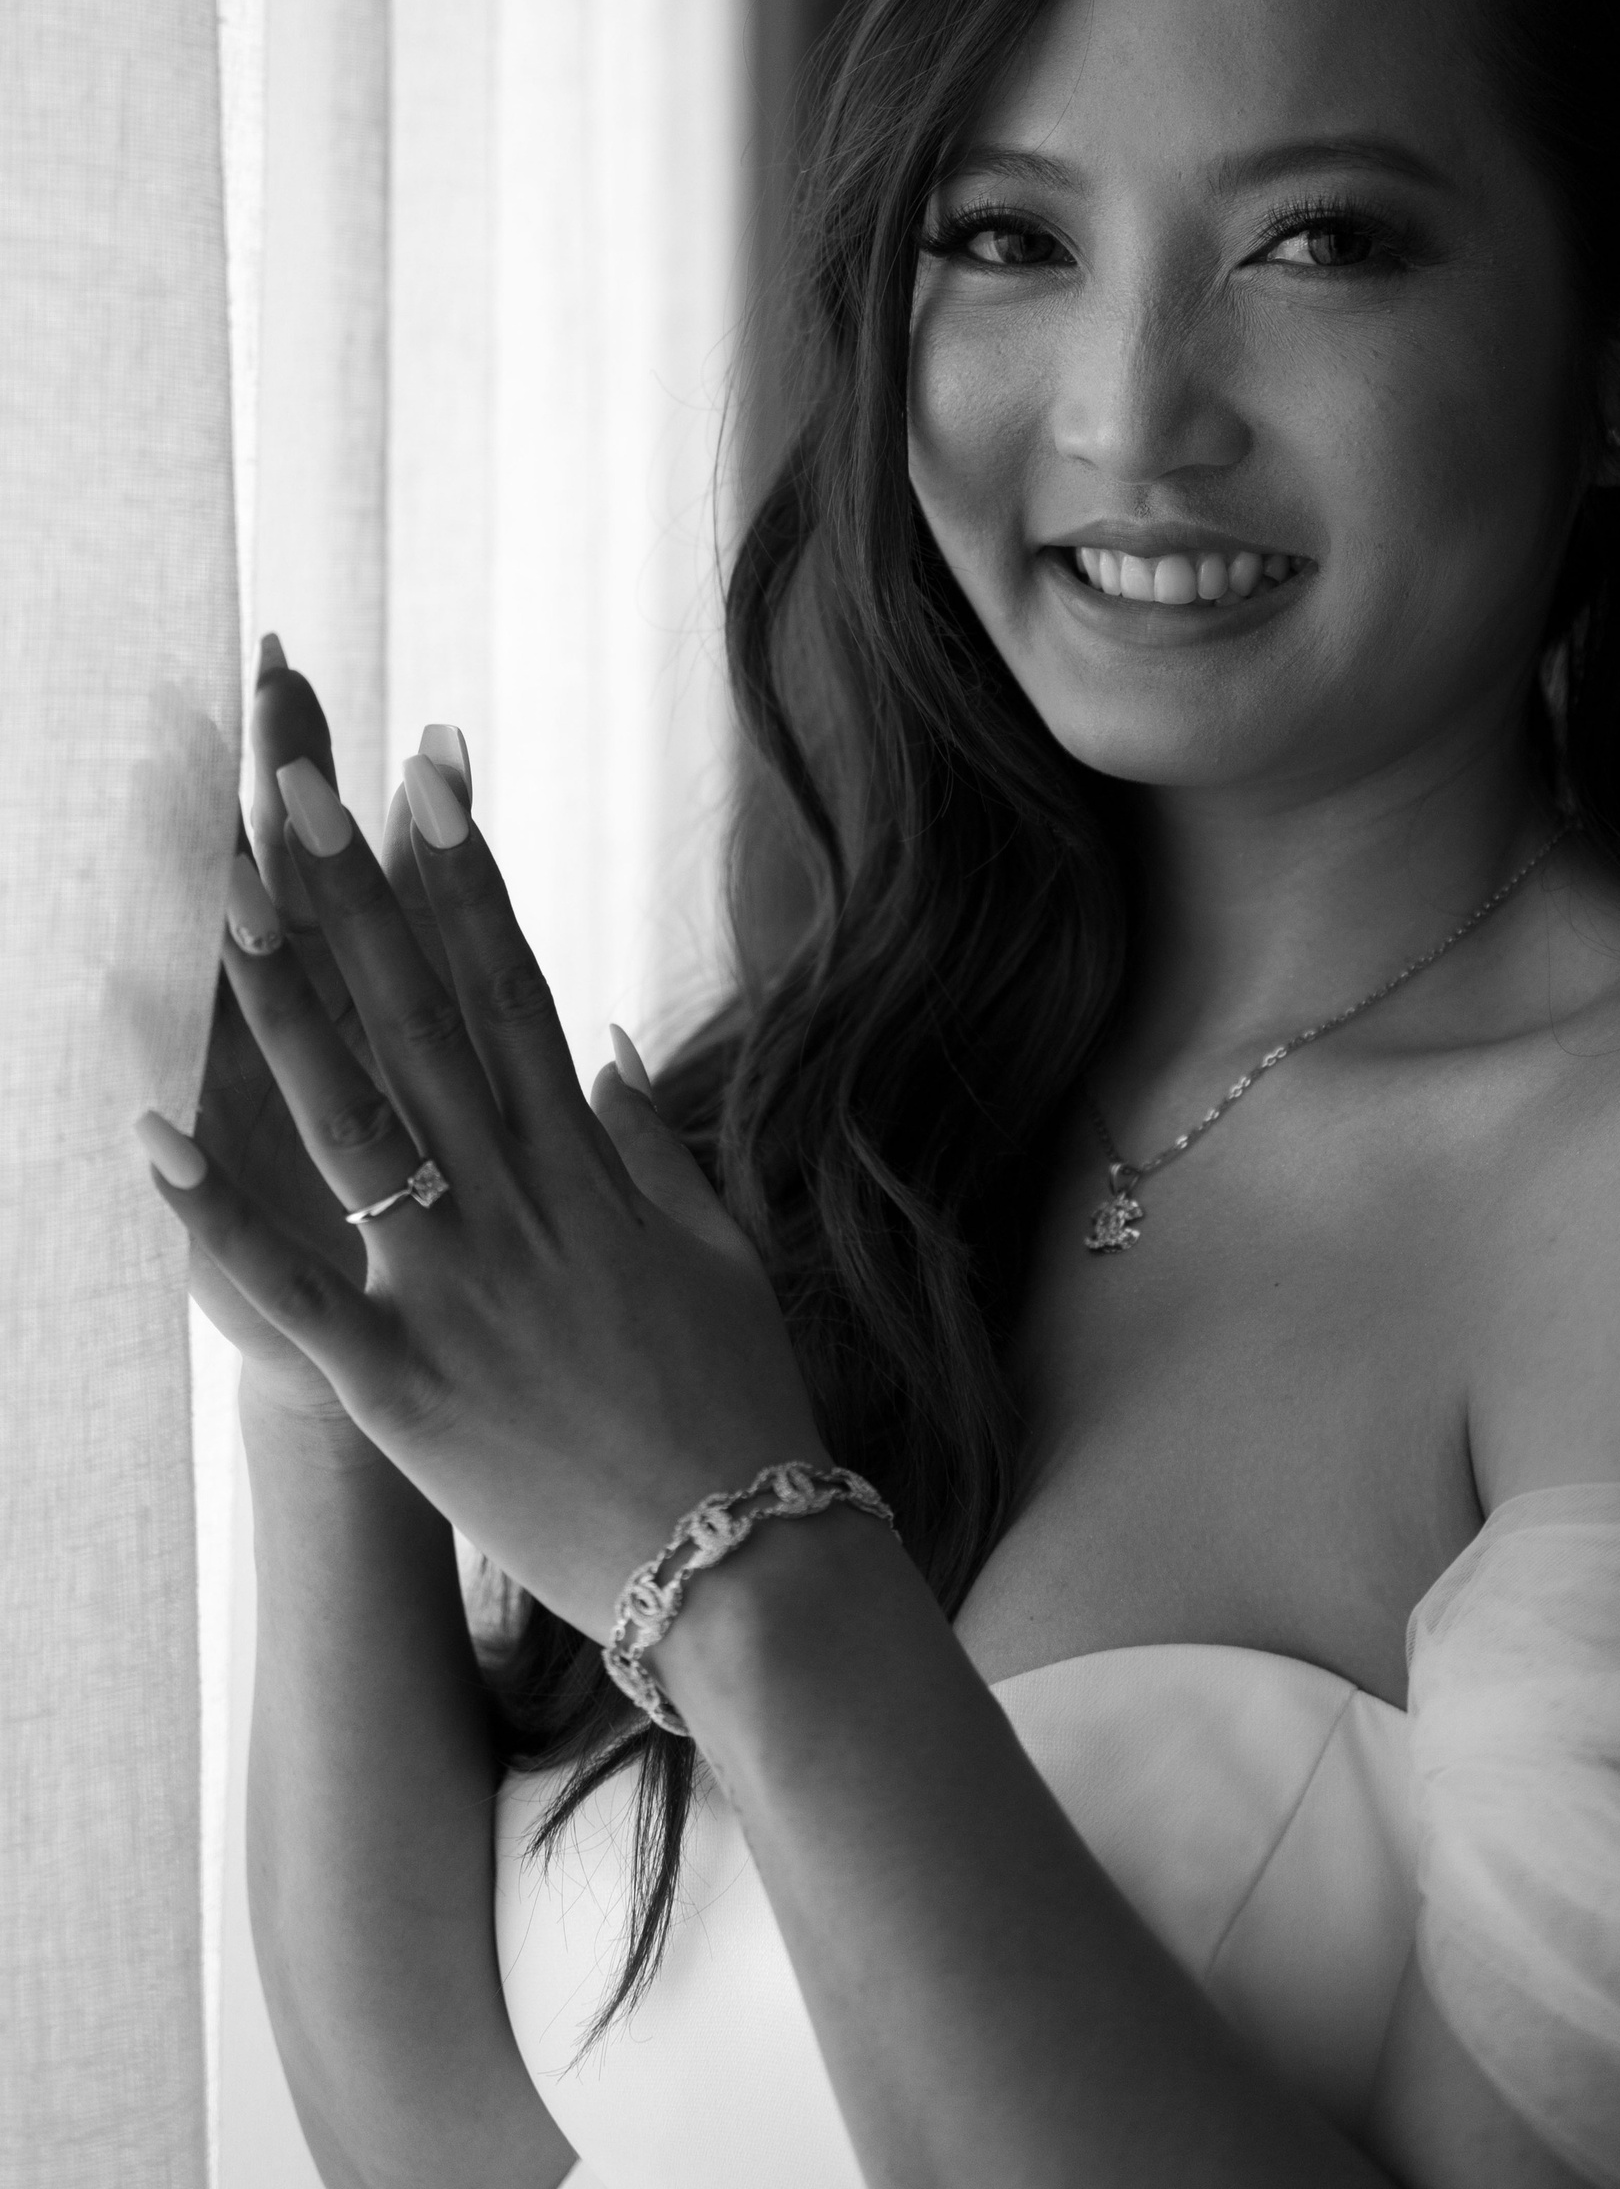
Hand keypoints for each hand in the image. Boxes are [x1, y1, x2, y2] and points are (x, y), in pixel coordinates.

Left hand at [144, 681, 821, 1650]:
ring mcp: (454, 1288)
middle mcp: (516, 1204)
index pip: (514, 989)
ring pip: (351, 1127)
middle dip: (359, 900)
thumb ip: (655, 1140)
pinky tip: (154, 1141)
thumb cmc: (740, 1403)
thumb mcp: (720, 1249)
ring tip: (226, 910)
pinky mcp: (399, 1384)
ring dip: (285, 1013)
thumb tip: (606, 1041)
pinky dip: (220, 1219)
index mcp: (589, 1167)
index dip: (467, 881)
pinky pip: (293, 1289)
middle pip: (422, 1023)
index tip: (427, 782)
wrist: (739, 1562)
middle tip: (298, 790)